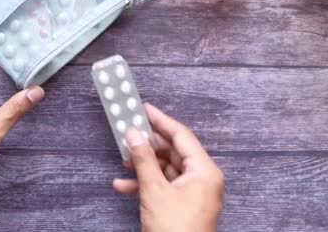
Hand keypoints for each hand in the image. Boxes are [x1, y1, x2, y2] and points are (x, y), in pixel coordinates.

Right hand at [113, 104, 223, 231]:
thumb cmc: (174, 229)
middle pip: (173, 152)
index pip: (181, 136)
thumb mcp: (154, 190)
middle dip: (148, 145)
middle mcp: (202, 179)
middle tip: (128, 133)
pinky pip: (164, 187)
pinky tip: (122, 186)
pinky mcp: (183, 206)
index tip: (144, 108)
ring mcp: (193, 193)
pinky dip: (145, 184)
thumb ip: (143, 159)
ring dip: (144, 166)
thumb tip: (133, 134)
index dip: (161, 121)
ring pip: (166, 170)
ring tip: (123, 161)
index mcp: (204, 171)